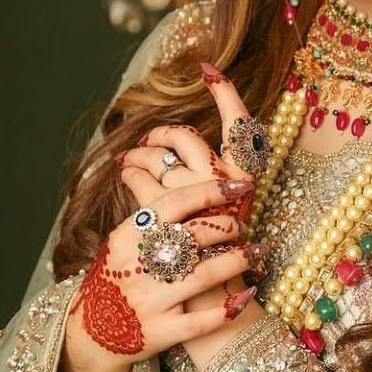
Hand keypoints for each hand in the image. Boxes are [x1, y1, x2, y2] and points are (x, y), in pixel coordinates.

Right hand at [62, 176, 262, 371]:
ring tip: (256, 250)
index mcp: (128, 236)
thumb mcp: (122, 241)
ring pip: (205, 275)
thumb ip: (151, 215)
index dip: (211, 191)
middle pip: (195, 236)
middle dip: (228, 226)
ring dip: (238, 260)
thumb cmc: (115, 276)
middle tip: (242, 224)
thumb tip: (187, 177)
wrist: (89, 333)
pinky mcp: (161, 332)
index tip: (239, 186)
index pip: (175, 203)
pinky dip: (229, 307)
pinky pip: (202, 321)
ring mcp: (150, 301)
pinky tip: (248, 294)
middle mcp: (139, 266)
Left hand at [117, 62, 272, 367]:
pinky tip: (127, 175)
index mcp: (244, 179)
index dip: (225, 93)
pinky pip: (139, 177)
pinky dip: (130, 172)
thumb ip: (210, 183)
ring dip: (140, 152)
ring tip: (132, 160)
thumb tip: (186, 149)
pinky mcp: (166, 216)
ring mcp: (194, 198)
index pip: (240, 124)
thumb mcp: (221, 213)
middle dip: (162, 131)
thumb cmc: (216, 255)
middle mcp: (223, 183)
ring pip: (157, 154)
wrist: (208, 303)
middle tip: (151, 137)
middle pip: (186, 135)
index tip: (208, 68)